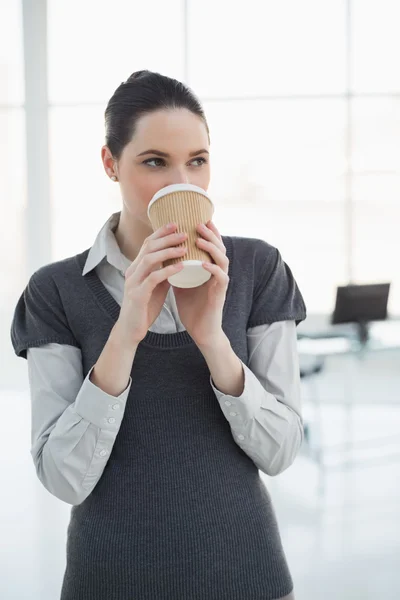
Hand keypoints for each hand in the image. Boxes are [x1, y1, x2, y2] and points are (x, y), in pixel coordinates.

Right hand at [116, 223, 186, 345]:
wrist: (130, 330)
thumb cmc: (144, 308)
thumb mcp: (156, 287)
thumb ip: (164, 274)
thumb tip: (179, 262)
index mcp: (136, 268)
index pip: (147, 244)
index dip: (160, 233)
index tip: (176, 224)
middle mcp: (132, 271)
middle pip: (148, 247)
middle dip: (166, 237)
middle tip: (183, 232)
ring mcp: (133, 282)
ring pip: (150, 259)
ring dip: (168, 251)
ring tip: (185, 247)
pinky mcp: (138, 295)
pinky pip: (154, 278)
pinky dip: (168, 270)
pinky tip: (181, 267)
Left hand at [172, 220, 229, 346]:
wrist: (200, 330)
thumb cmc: (192, 307)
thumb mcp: (181, 282)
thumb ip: (176, 268)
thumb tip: (162, 254)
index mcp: (209, 268)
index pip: (211, 245)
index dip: (207, 232)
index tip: (196, 218)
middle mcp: (218, 273)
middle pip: (220, 247)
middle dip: (210, 234)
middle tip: (199, 223)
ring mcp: (220, 283)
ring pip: (223, 259)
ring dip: (212, 248)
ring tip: (200, 239)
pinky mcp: (220, 295)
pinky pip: (221, 278)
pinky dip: (213, 269)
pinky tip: (204, 263)